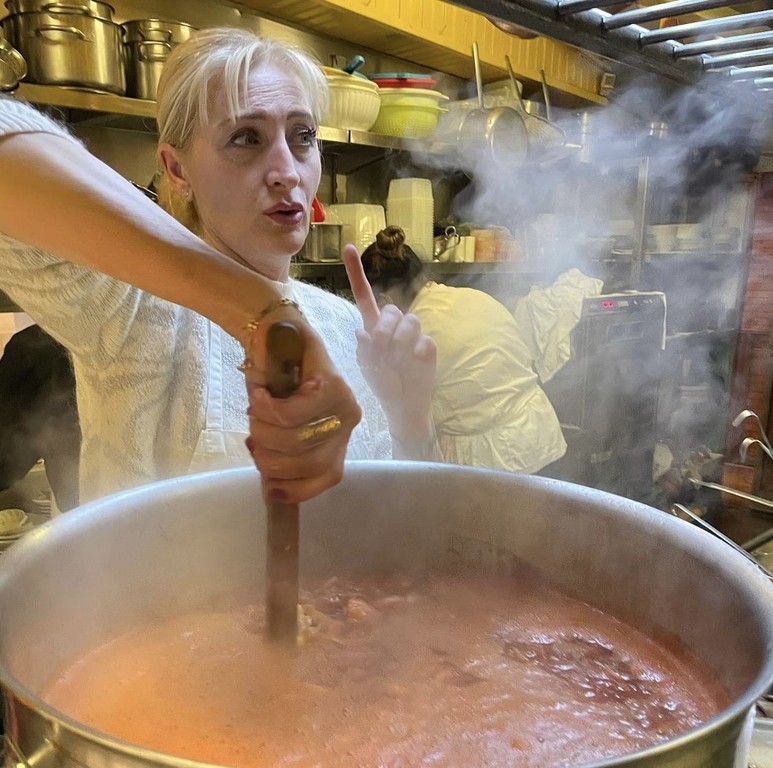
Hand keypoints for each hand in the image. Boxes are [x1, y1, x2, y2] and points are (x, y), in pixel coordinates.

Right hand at [240, 302, 361, 502]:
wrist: (275, 332)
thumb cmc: (275, 382)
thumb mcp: (280, 426)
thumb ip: (282, 454)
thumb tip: (273, 488)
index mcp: (338, 437)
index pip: (327, 477)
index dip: (296, 489)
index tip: (270, 488)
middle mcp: (348, 422)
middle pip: (309, 464)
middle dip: (270, 458)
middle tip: (254, 438)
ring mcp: (344, 403)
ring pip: (297, 440)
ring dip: (263, 431)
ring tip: (255, 412)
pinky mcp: (331, 384)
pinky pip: (291, 415)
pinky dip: (265, 409)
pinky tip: (259, 396)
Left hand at [342, 243, 438, 457]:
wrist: (404, 406)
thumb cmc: (384, 384)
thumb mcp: (367, 366)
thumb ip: (364, 346)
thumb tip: (363, 330)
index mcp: (374, 327)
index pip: (364, 296)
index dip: (355, 273)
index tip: (348, 247)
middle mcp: (394, 326)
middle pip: (391, 310)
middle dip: (386, 332)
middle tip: (384, 354)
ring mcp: (413, 335)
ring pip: (410, 322)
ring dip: (401, 344)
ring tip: (399, 362)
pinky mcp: (429, 347)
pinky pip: (424, 341)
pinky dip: (417, 355)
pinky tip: (413, 365)